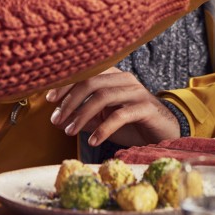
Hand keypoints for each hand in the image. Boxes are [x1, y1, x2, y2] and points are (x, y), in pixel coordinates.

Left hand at [46, 67, 180, 147]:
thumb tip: (59, 118)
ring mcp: (136, 92)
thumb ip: (85, 116)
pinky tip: (92, 141)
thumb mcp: (104, 120)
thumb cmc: (132, 125)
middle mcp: (125, 79)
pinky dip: (103, 128)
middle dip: (70, 101)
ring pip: (103, 96)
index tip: (49, 100)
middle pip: (91, 81)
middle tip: (57, 120)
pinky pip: (120, 115)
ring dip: (82, 115)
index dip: (65, 84)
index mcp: (113, 76)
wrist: (165, 133)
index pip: (85, 73)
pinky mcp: (146, 108)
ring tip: (69, 132)